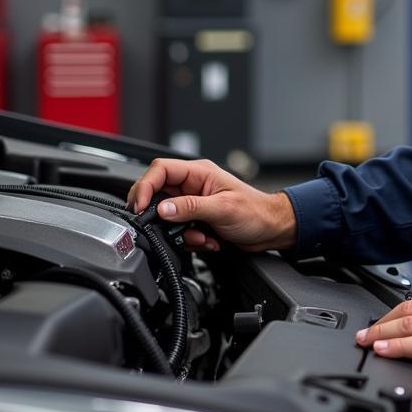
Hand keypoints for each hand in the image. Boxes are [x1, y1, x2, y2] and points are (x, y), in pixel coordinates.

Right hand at [127, 158, 296, 252]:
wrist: (271, 229)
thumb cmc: (255, 212)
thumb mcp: (222, 209)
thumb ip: (190, 208)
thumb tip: (163, 209)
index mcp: (199, 172)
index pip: (160, 170)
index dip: (145, 186)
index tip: (140, 206)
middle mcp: (193, 185)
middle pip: (158, 193)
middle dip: (159, 215)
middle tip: (159, 227)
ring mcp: (194, 202)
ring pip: (167, 216)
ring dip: (179, 231)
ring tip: (199, 236)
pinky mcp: (196, 219)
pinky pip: (179, 229)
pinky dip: (190, 239)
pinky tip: (208, 241)